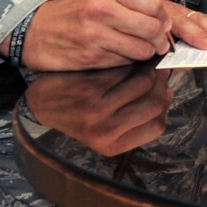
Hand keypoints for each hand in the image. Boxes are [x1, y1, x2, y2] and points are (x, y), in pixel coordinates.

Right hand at [16, 0, 206, 69]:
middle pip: (155, 28)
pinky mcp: (90, 53)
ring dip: (147, 54)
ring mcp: (96, 31)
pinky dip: (128, 62)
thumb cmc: (78, 13)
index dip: (171, 21)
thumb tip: (172, 23)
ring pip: (143, 48)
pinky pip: (125, 62)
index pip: (158, 5)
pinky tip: (118, 57)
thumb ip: (136, 6)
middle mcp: (103, 6)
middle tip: (162, 45)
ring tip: (136, 50)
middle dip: (164, 40)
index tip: (174, 30)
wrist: (35, 30)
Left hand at [24, 64, 173, 155]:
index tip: (161, 92)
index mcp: (112, 145)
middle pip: (155, 104)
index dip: (163, 107)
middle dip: (161, 86)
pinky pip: (125, 72)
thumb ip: (134, 117)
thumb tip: (167, 91)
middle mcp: (107, 130)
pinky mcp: (91, 88)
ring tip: (146, 65)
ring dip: (148, 71)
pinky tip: (130, 61)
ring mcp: (98, 109)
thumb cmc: (76, 116)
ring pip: (143, 84)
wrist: (39, 104)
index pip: (157, 126)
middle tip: (158, 74)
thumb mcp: (104, 131)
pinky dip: (132, 64)